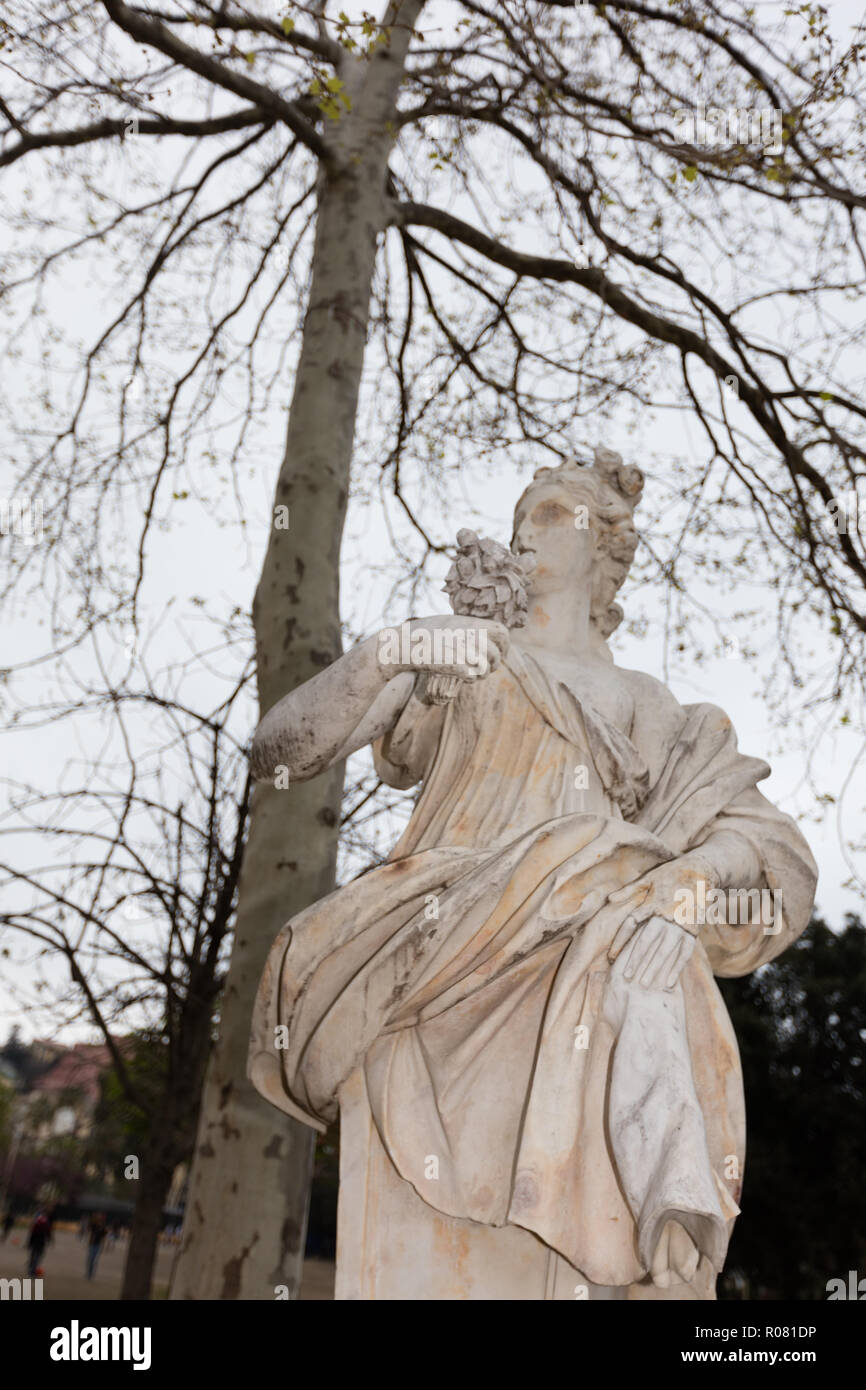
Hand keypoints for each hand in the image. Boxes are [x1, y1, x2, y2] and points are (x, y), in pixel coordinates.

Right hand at [377, 614, 509, 681]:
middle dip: (495, 663)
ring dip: (483, 673)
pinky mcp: (452, 664)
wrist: (401, 644)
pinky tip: (462, 678)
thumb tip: (488, 636)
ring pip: (487, 667)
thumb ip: (471, 628)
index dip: (504, 645)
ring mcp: (460, 649)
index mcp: (470, 623)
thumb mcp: (450, 623)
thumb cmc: (424, 635)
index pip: (503, 632)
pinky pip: (473, 675)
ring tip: (473, 673)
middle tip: (487, 668)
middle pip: (496, 653)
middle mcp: (467, 634)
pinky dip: (470, 678)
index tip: (498, 653)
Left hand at [606, 854, 719, 988]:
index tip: (611, 957)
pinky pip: (685, 952)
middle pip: (647, 941)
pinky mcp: (694, 930)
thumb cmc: (670, 875)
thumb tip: (609, 899)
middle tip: (626, 978)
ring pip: (666, 949)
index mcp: (651, 902)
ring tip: (644, 984)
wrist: (701, 871)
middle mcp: (665, 914)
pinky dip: (677, 968)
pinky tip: (668, 983)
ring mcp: (681, 923)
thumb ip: (629, 890)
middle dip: (636, 960)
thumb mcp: (649, 878)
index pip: (631, 924)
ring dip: (655, 968)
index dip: (620, 941)